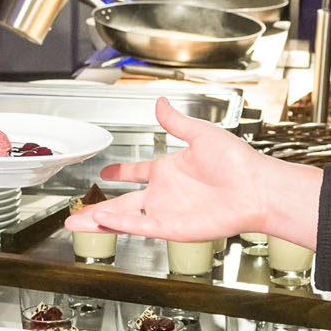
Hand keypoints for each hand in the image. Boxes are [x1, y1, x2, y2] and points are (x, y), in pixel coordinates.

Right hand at [66, 99, 317, 244]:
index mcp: (170, 170)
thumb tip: (160, 102)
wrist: (256, 188)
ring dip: (100, 221)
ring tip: (75, 224)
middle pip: (123, 202)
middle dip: (98, 207)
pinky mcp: (172, 228)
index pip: (137, 173)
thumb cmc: (238, 162)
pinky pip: (139, 227)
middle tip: (77, 212)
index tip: (105, 173)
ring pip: (124, 218)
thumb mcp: (200, 134)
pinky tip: (101, 221)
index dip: (121, 174)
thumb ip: (175, 122)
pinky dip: (119, 225)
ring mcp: (167, 212)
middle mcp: (166, 193)